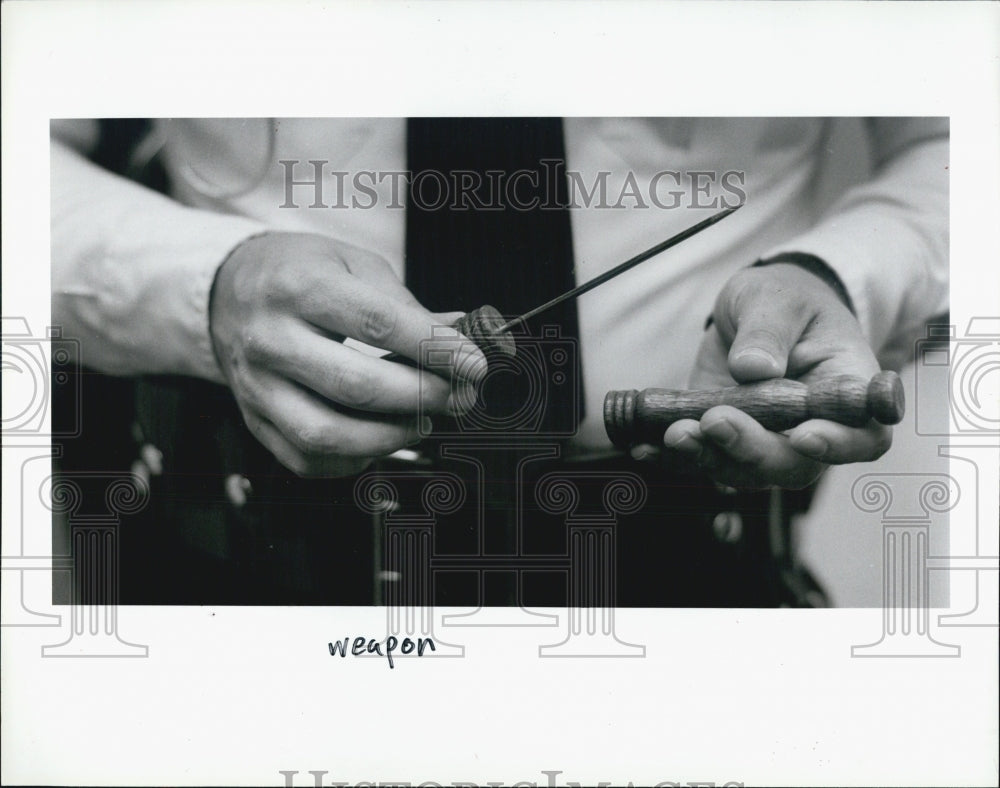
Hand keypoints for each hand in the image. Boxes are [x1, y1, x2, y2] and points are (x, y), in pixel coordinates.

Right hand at [210, 232, 486, 476]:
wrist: (229, 292)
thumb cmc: (304, 274)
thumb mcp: (354, 265)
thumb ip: (407, 307)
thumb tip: (461, 343)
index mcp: (298, 287)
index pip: (376, 324)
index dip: (434, 349)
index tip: (474, 364)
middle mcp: (269, 339)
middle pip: (355, 386)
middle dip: (421, 397)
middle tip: (457, 396)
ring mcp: (256, 387)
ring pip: (327, 435)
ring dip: (391, 437)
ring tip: (424, 421)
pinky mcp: (253, 421)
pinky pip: (307, 460)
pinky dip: (355, 460)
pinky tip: (381, 438)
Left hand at [645, 263, 892, 488]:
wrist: (755, 311)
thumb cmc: (783, 301)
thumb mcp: (777, 299)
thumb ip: (769, 331)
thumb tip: (753, 368)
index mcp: (845, 391)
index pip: (863, 437)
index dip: (838, 445)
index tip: (803, 436)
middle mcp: (812, 429)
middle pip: (794, 464)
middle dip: (751, 450)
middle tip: (714, 421)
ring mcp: (766, 442)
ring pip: (745, 472)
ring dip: (707, 458)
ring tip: (673, 433)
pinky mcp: (725, 443)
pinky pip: (703, 462)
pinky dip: (674, 459)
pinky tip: (646, 447)